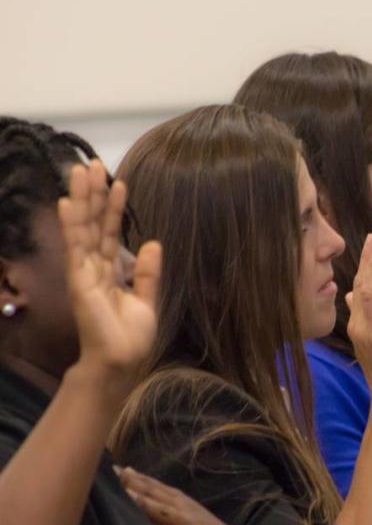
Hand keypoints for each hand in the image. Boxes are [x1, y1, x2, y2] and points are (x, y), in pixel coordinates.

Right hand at [58, 160, 160, 403]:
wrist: (120, 362)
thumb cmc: (130, 337)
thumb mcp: (147, 300)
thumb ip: (147, 273)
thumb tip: (152, 243)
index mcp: (109, 271)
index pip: (110, 232)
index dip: (113, 207)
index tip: (118, 181)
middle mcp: (93, 267)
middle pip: (93, 223)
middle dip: (93, 194)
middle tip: (92, 163)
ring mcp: (84, 272)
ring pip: (82, 228)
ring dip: (81, 199)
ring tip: (81, 170)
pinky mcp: (79, 280)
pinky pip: (75, 247)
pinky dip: (71, 225)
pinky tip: (67, 203)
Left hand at [116, 466, 258, 524]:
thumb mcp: (186, 516)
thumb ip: (165, 506)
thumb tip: (138, 495)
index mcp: (180, 502)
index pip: (154, 486)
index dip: (134, 478)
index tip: (112, 468)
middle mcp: (184, 509)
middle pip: (156, 495)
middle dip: (135, 484)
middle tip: (114, 473)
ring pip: (165, 513)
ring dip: (147, 504)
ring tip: (129, 496)